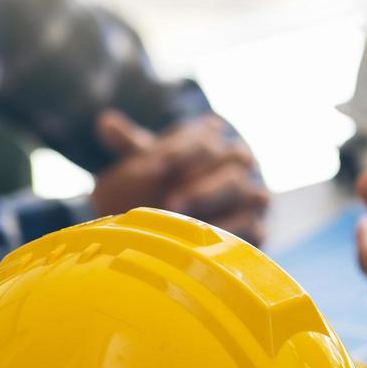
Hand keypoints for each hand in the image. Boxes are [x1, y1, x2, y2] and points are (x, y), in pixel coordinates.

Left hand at [90, 110, 269, 243]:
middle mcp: (243, 164)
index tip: (152, 168)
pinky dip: (235, 235)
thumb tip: (105, 122)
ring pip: (252, 195)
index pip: (204, 138)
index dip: (179, 151)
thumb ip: (133, 145)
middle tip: (171, 203)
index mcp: (218, 140)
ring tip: (189, 225)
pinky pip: (256, 229)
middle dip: (202, 183)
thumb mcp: (153, 162)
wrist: (197, 216)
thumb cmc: (172, 181)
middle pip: (234, 163)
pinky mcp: (261, 227)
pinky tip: (208, 245)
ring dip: (221, 211)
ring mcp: (255, 195)